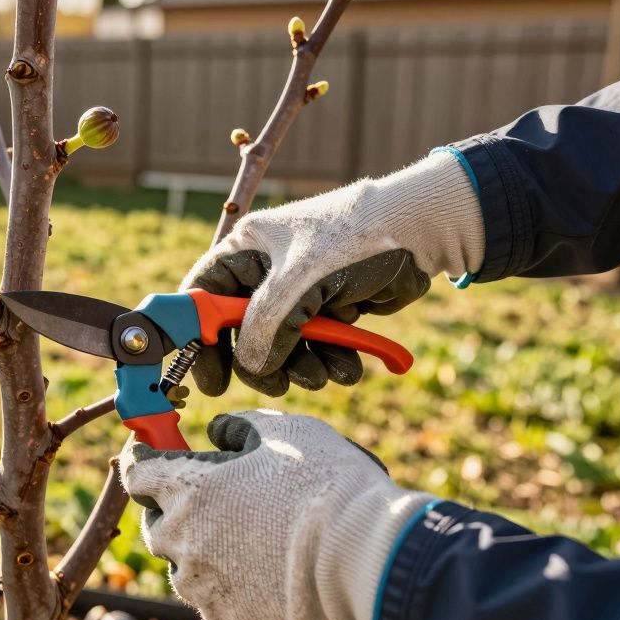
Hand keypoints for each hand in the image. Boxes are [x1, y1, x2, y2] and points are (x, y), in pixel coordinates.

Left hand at [119, 410, 433, 619]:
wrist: (367, 559)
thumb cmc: (326, 485)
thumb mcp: (284, 431)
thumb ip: (238, 427)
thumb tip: (219, 432)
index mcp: (188, 490)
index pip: (136, 472)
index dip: (144, 458)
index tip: (155, 453)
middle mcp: (183, 541)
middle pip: (158, 525)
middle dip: (176, 510)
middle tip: (214, 500)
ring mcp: (202, 588)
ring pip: (185, 568)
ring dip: (203, 553)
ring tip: (250, 541)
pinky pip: (214, 603)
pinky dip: (230, 589)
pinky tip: (265, 575)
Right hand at [182, 152, 484, 396]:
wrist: (419, 234)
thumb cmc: (352, 240)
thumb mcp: (297, 284)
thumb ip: (263, 329)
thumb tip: (251, 367)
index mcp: (246, 249)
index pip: (202, 296)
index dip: (199, 338)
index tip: (210, 378)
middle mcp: (265, 272)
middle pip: (241, 331)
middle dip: (262, 363)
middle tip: (276, 386)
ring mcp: (297, 292)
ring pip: (281, 346)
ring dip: (302, 368)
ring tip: (324, 374)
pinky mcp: (327, 308)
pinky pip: (315, 347)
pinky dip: (329, 361)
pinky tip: (349, 366)